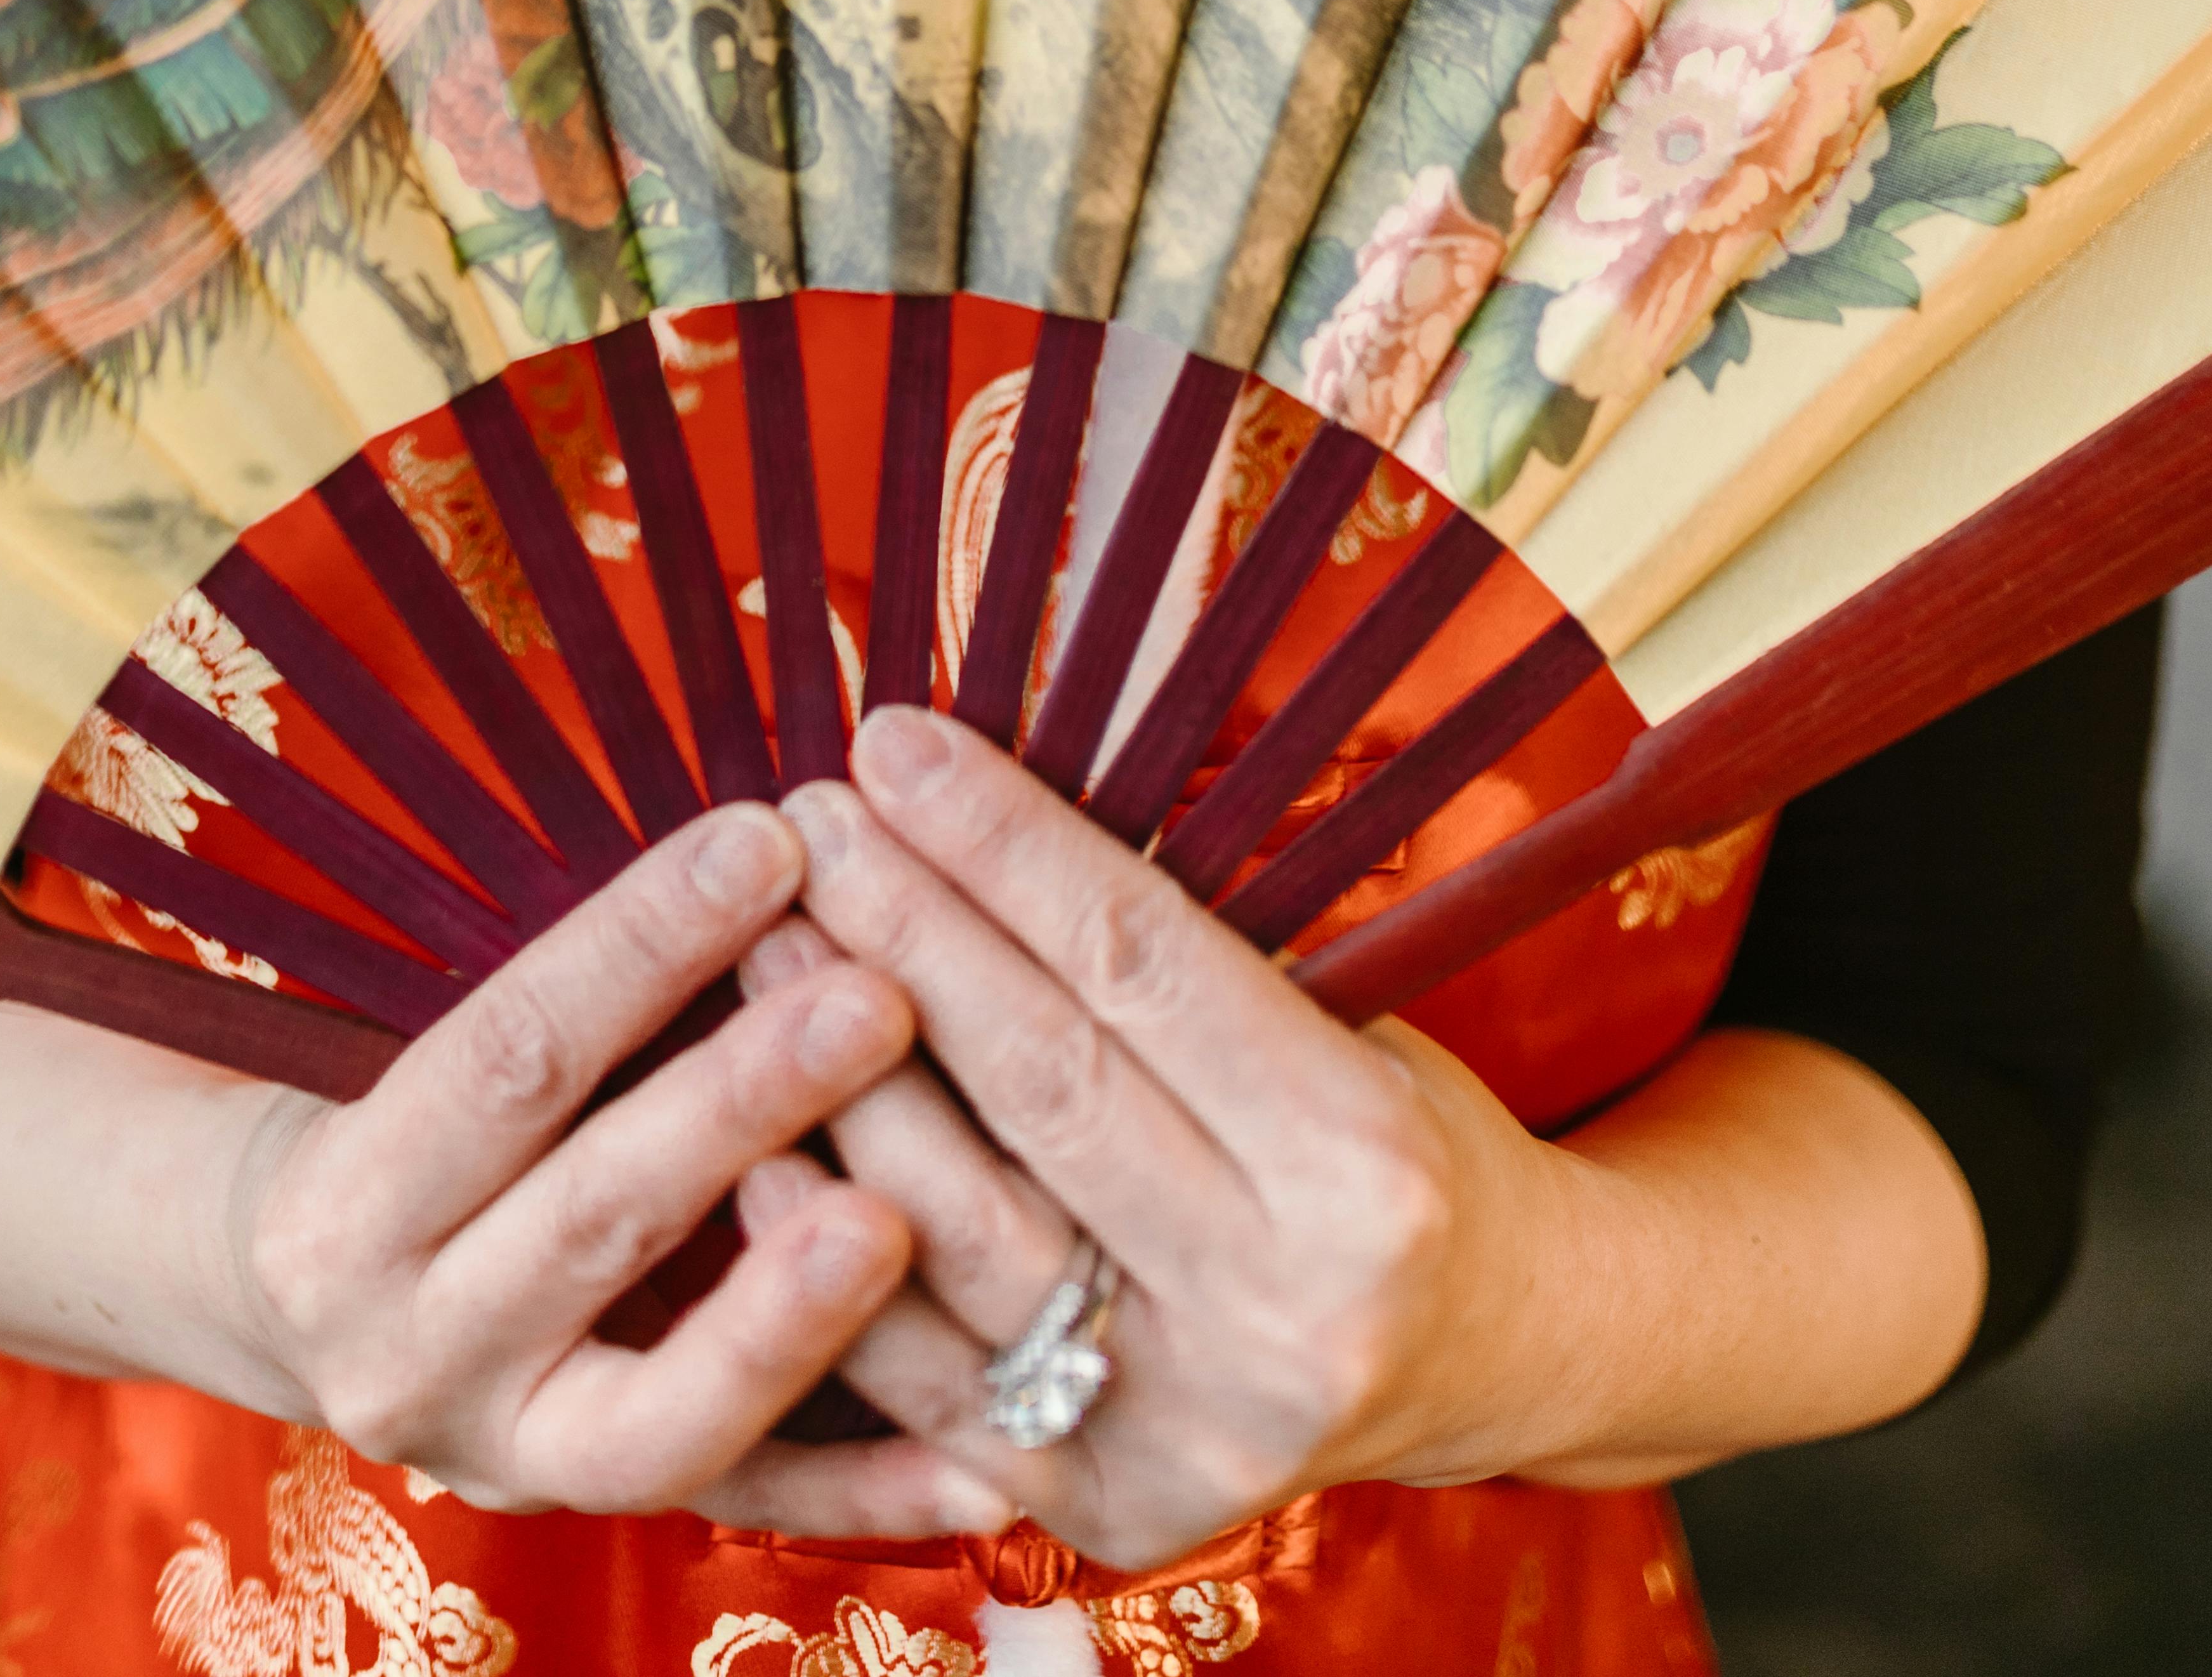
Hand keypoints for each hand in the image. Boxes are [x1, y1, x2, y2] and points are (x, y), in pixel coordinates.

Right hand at [223, 794, 1010, 1530]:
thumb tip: (774, 842)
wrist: (326, 1314)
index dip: (638, 948)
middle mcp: (410, 1351)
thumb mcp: (438, 1053)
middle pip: (592, 1218)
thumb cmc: (419, 1125)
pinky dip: (869, 1499)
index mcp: (350, 1208)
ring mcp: (509, 1460)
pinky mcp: (606, 1532)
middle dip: (742, 1101)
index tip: (770, 842)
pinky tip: (976, 1462)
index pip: (507, 1057)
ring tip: (904, 1215)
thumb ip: (581, 987)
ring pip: (664, 1404)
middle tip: (878, 997)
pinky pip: (758, 1518)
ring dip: (794, 1308)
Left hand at [733, 711, 1605, 1566]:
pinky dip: (829, 1245)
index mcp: (1361, 1162)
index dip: (1001, 841)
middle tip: (803, 814)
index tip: (894, 743)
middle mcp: (1285, 1309)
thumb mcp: (1342, 1015)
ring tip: (760, 942)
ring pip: (957, 1226)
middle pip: (1038, 1079)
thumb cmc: (1397, 1145)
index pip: (1137, 962)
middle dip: (899, 924)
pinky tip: (764, 1137)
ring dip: (832, 1071)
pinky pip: (923, 1369)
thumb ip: (1178, 939)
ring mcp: (1190, 1426)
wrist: (1490, 1355)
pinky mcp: (1108, 1507)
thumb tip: (980, 792)